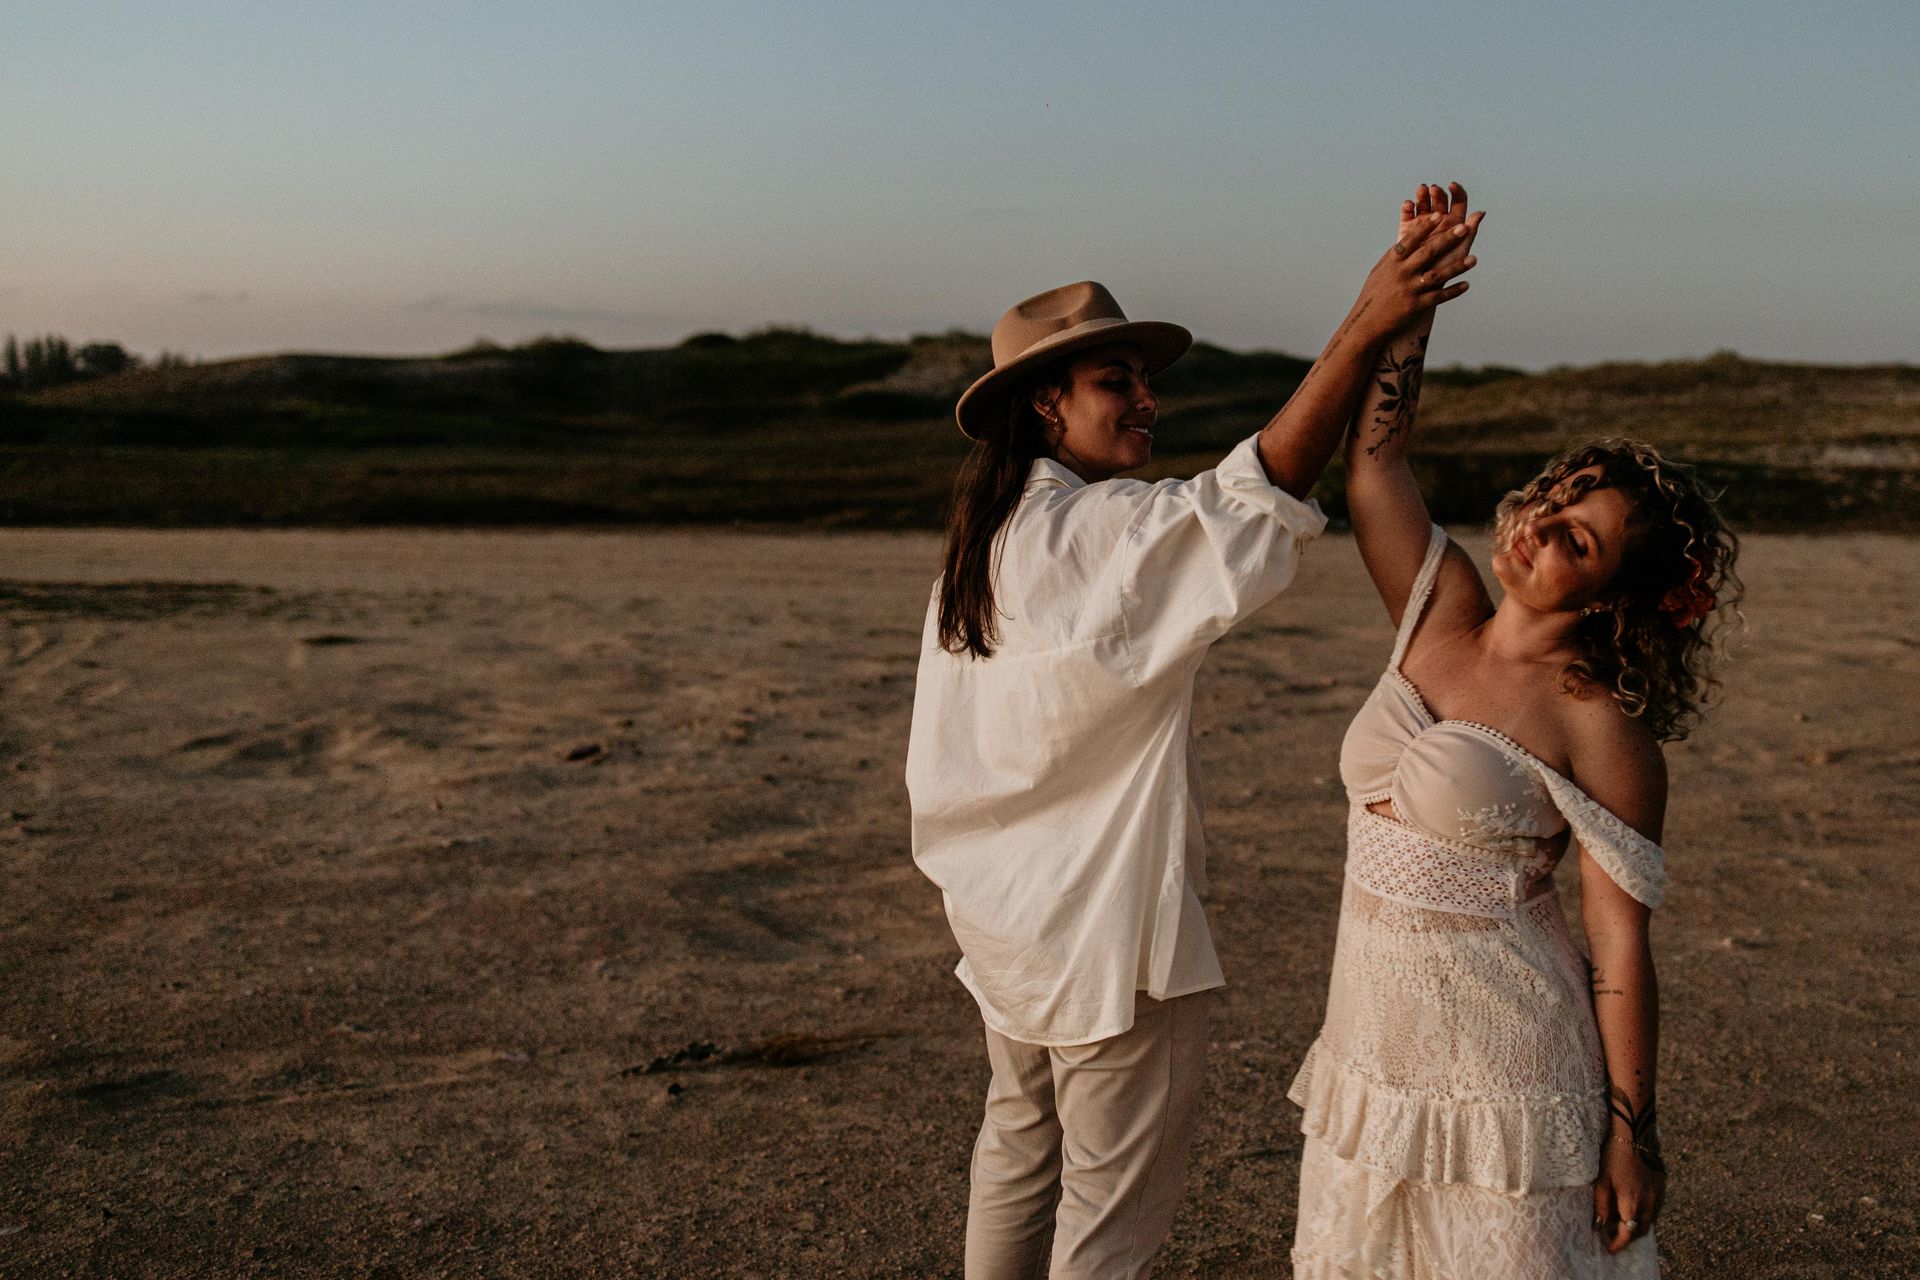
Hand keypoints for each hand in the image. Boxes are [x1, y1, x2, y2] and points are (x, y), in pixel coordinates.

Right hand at [1345, 180, 1483, 345]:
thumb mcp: (1380, 270)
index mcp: (1392, 262)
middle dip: (1447, 240)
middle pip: (1428, 253)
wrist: (1367, 322)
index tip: (1438, 214)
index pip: (1411, 240)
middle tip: (1464, 228)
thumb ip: (1395, 256)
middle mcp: (1402, 273)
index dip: (1425, 227)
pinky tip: (1466, 285)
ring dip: (1456, 267)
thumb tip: (1408, 239)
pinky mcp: (1416, 306)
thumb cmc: (1373, 293)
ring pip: (1437, 275)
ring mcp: (1410, 290)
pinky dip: (1452, 292)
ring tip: (1473, 259)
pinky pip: (1438, 297)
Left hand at [1593, 1132, 1664, 1253]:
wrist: (1636, 1134)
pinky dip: (1645, 1213)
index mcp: (1633, 1203)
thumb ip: (1602, 1205)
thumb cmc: (1614, 1156)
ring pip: (1650, 1221)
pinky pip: (1655, 1208)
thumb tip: (1600, 1225)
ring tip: (1622, 1220)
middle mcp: (1650, 1203)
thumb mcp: (1602, 1180)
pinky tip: (1634, 1205)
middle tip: (1613, 1236)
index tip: (1609, 1249)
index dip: (1618, 1244)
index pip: (1628, 1234)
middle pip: (1641, 1230)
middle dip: (1627, 1237)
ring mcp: (1659, 1195)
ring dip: (1638, 1225)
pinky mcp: (1662, 1186)